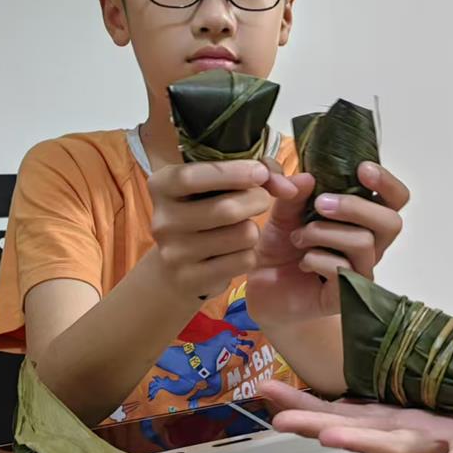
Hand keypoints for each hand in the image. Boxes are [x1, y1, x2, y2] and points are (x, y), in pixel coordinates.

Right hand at [147, 160, 271, 299]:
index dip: (232, 173)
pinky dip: (249, 254)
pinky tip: (234, 252)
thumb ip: (257, 174)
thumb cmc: (204, 211)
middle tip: (260, 200)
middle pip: (227, 209)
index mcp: (161, 186)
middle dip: (257, 201)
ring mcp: (175, 253)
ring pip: (242, 235)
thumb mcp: (217, 185)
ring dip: (254, 229)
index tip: (260, 173)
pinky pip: (243, 261)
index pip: (192, 177)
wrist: (175, 267)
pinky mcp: (191, 279)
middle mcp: (163, 220)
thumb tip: (291, 185)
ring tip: (241, 229)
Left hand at [246, 162, 409, 323]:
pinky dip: (316, 258)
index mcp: (363, 220)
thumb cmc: (282, 248)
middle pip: (391, 222)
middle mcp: (370, 246)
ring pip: (364, 243)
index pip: (395, 199)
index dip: (387, 184)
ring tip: (298, 236)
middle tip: (321, 204)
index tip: (362, 169)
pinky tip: (302, 261)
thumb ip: (294, 194)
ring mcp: (361, 272)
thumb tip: (308, 177)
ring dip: (325, 232)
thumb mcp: (282, 214)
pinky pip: (343, 270)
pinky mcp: (346, 296)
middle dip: (356, 207)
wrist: (263, 289)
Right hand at [259, 382, 452, 452]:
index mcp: (391, 423)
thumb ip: (375, 410)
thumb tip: (333, 402)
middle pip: (356, 432)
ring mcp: (439, 443)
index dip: (303, 408)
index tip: (267, 398)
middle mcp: (407, 436)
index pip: (338, 414)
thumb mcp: (412, 408)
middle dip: (318, 426)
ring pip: (396, 445)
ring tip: (331, 437)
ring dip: (365, 443)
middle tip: (278, 422)